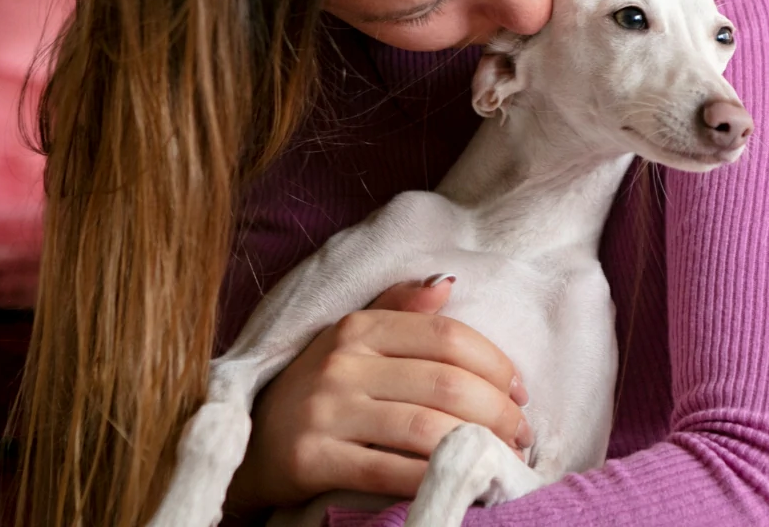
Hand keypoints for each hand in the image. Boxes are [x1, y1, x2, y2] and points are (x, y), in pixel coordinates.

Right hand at [223, 277, 532, 514]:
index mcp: (359, 326)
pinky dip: (434, 478)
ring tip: (500, 458)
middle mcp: (341, 362)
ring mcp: (324, 411)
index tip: (520, 391)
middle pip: (445, 384)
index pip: (447, 337)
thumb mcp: (350, 340)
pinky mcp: (311, 459)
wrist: (247, 446)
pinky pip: (390, 470)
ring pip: (425, 428)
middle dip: (498, 412)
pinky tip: (459, 483)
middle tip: (520, 434)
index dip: (496, 365)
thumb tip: (448, 284)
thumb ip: (398, 308)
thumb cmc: (315, 390)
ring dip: (476, 446)